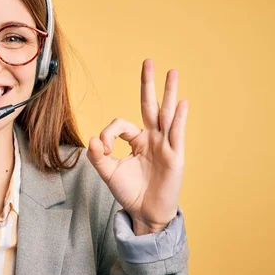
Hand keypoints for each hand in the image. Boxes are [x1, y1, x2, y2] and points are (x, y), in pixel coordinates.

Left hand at [87, 59, 188, 234]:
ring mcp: (165, 145)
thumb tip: (92, 140)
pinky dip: (179, 118)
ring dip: (169, 92)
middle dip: (149, 84)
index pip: (122, 123)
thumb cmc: (130, 192)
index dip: (109, 132)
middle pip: (150, 105)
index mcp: (136, 140)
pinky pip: (177, 133)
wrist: (145, 213)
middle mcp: (152, 138)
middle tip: (149, 61)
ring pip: (167, 114)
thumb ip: (98, 157)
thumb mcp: (109, 173)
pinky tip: (181, 103)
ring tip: (172, 72)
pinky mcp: (175, 156)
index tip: (103, 147)